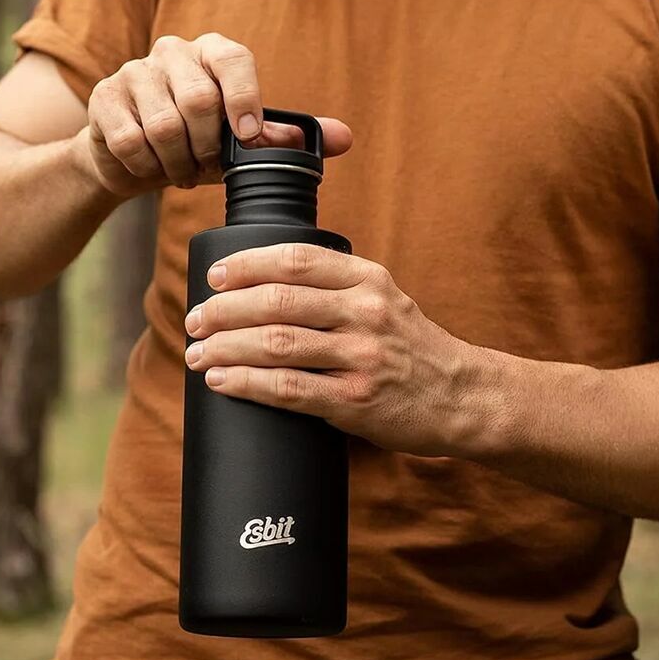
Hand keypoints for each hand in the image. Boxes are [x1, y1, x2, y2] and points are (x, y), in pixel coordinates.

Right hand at [79, 32, 352, 196]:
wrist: (133, 158)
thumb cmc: (198, 143)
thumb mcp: (243, 143)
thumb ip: (285, 138)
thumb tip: (343, 138)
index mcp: (214, 52)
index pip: (234, 59)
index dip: (244, 99)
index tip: (247, 137)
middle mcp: (173, 51)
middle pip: (198, 99)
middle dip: (207, 147)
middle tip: (206, 166)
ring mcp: (134, 71)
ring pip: (164, 126)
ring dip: (177, 162)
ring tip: (181, 170)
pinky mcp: (103, 97)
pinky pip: (131, 141)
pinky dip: (147, 167)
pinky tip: (151, 168)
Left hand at [182, 244, 497, 458]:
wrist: (463, 397)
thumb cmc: (411, 350)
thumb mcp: (384, 300)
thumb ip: (337, 288)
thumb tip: (261, 286)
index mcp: (368, 279)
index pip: (295, 259)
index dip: (246, 265)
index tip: (215, 276)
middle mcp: (365, 312)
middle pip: (276, 301)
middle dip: (223, 310)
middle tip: (195, 320)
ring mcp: (361, 357)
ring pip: (275, 344)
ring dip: (224, 347)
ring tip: (198, 353)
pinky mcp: (355, 400)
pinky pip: (287, 389)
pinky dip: (246, 383)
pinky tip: (222, 380)